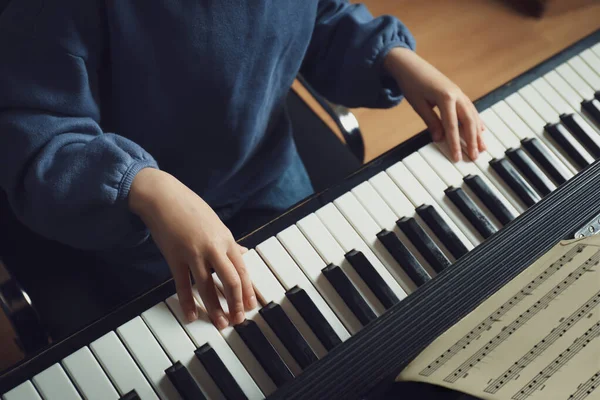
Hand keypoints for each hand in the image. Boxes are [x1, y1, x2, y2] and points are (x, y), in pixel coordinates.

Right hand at [128, 168, 256, 328]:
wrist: (163, 196)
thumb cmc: (190, 207)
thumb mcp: (215, 223)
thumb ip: (229, 242)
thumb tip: (242, 253)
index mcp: (225, 239)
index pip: (242, 269)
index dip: (248, 290)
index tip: (251, 306)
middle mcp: (213, 247)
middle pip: (231, 280)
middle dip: (236, 303)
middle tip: (239, 319)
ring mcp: (194, 253)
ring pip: (208, 286)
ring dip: (215, 308)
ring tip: (220, 323)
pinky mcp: (175, 257)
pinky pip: (183, 284)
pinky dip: (187, 302)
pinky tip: (191, 315)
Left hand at [384, 47, 485, 161]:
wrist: (410, 64)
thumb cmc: (411, 83)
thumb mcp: (418, 104)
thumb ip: (431, 121)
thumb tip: (439, 139)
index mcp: (446, 97)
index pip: (452, 126)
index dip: (455, 143)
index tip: (458, 157)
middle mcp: (456, 94)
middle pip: (468, 121)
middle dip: (472, 140)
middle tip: (475, 157)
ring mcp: (459, 93)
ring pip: (473, 115)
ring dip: (478, 132)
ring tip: (482, 147)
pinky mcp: (458, 93)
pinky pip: (470, 109)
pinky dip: (476, 121)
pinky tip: (481, 130)